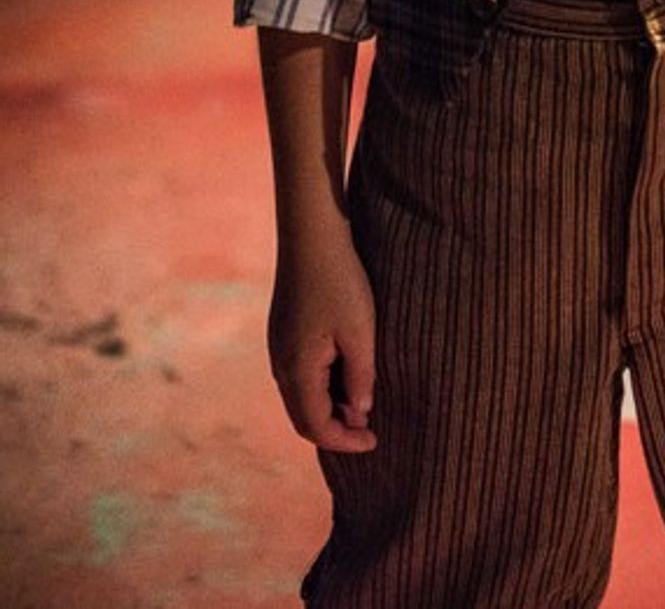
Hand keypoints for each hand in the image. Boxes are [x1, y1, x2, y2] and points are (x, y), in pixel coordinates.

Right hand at [268, 234, 377, 452]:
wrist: (311, 233)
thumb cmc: (340, 280)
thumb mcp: (361, 331)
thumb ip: (360, 377)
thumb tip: (360, 413)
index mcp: (296, 371)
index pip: (316, 427)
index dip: (346, 442)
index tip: (375, 442)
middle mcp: (279, 364)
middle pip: (303, 417)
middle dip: (335, 429)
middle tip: (369, 429)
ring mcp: (278, 346)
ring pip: (300, 395)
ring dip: (329, 406)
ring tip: (363, 401)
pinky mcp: (283, 330)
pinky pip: (298, 374)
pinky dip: (321, 385)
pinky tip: (346, 373)